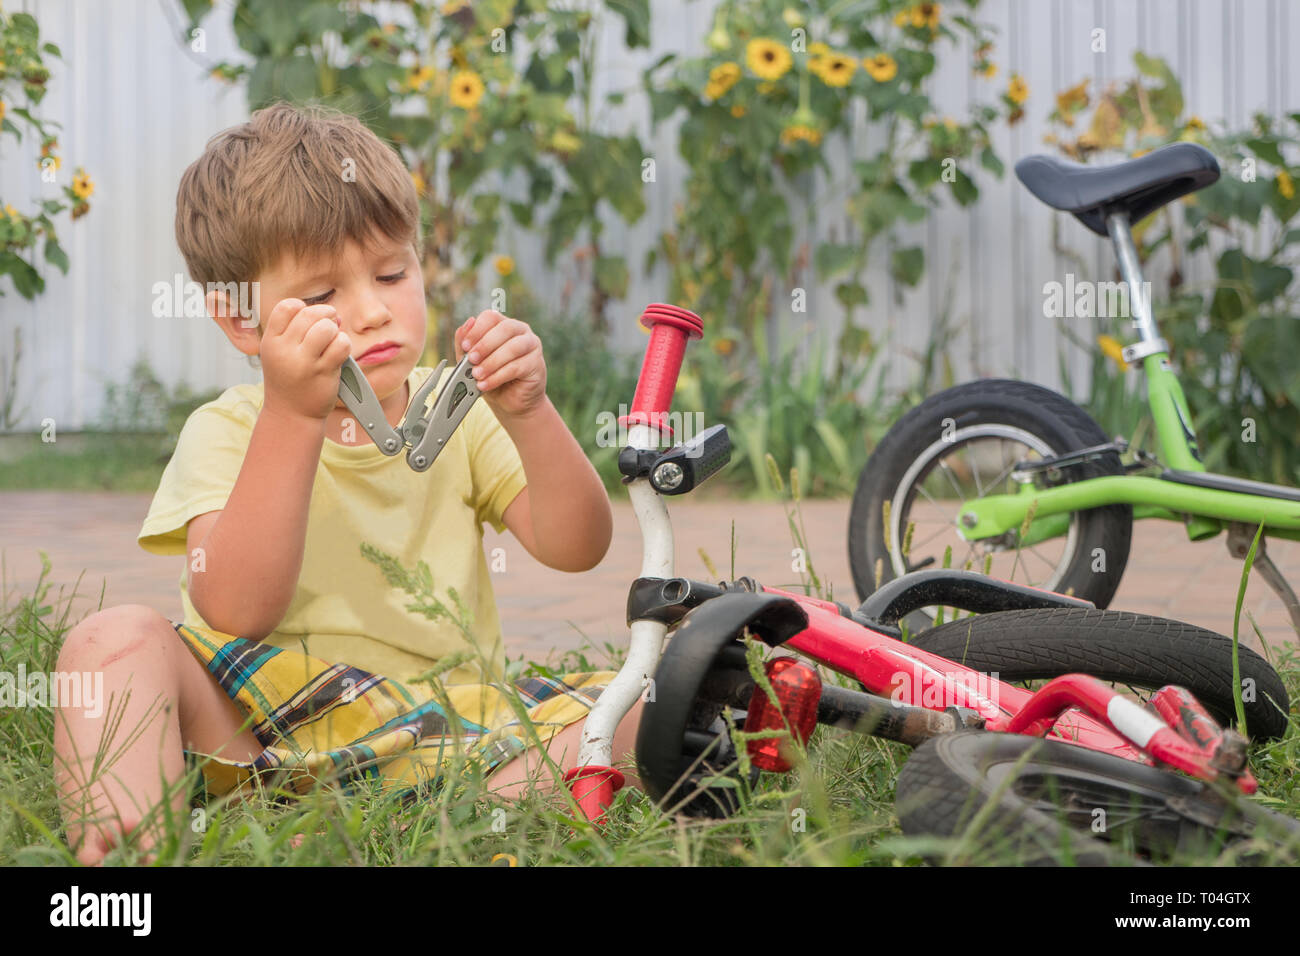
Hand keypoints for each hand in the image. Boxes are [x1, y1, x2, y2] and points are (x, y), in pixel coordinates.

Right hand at [258, 297, 351, 421]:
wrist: (290, 415)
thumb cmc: (289, 380)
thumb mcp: (279, 353)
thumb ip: (299, 330)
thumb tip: (333, 314)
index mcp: (270, 341)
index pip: (287, 306)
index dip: (303, 308)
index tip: (309, 322)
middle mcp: (284, 350)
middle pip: (310, 313)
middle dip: (326, 315)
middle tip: (330, 326)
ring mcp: (304, 362)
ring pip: (326, 327)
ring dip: (335, 330)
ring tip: (332, 341)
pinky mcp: (323, 372)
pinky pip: (341, 344)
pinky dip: (345, 344)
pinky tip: (339, 353)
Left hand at [454, 310, 546, 417]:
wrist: (509, 402)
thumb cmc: (492, 377)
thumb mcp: (472, 362)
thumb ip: (464, 344)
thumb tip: (466, 323)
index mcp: (503, 325)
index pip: (491, 317)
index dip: (477, 330)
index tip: (465, 346)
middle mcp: (520, 331)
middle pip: (504, 328)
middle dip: (485, 345)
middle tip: (471, 360)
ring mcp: (532, 346)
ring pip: (512, 347)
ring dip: (491, 362)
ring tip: (477, 375)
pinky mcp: (537, 364)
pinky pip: (517, 367)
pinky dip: (498, 376)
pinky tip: (486, 384)